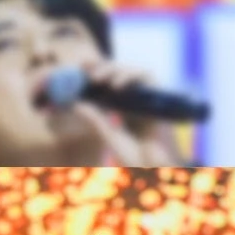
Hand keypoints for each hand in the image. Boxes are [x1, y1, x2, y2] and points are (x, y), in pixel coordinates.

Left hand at [67, 61, 187, 165]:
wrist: (154, 167)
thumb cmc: (133, 157)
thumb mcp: (108, 135)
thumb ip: (94, 119)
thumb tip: (76, 103)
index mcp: (119, 106)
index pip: (106, 82)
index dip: (94, 71)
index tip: (78, 68)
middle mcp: (133, 98)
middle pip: (117, 72)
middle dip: (101, 67)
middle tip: (86, 73)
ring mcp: (146, 96)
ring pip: (130, 70)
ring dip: (113, 69)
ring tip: (98, 80)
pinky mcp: (159, 95)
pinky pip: (146, 75)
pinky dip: (130, 75)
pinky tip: (116, 86)